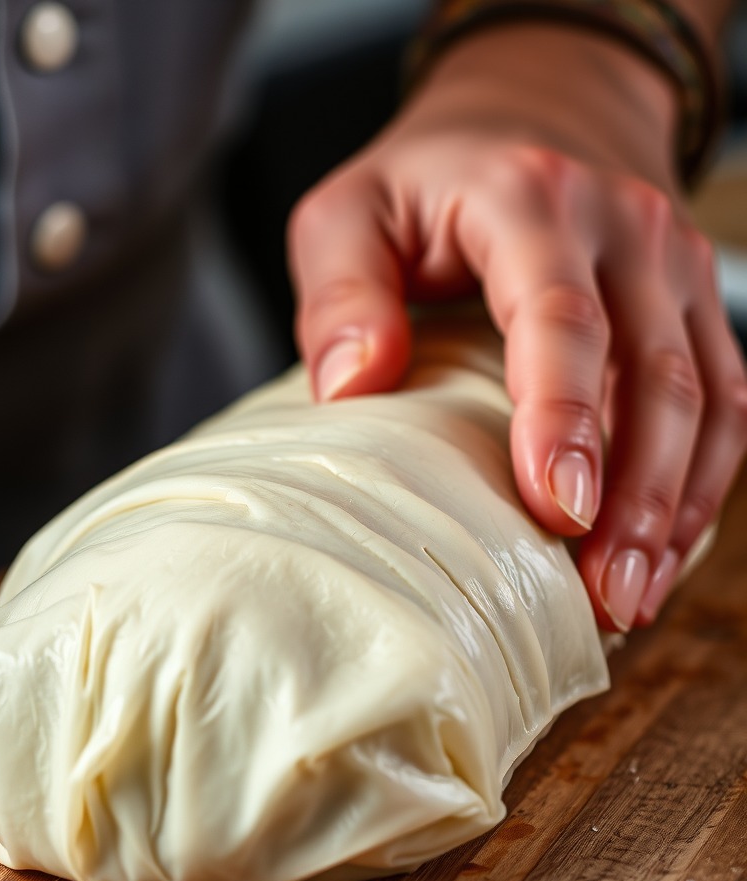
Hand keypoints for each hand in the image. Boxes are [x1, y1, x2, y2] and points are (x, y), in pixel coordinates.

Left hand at [288, 23, 746, 632]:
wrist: (531, 112)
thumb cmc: (425, 179)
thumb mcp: (348, 211)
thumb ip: (340, 292)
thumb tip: (352, 388)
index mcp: (531, 204)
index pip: (559, 318)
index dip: (565, 416)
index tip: (560, 511)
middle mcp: (624, 232)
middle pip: (655, 377)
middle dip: (636, 499)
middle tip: (604, 598)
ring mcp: (674, 269)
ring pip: (708, 401)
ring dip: (676, 509)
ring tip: (632, 600)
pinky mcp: (692, 307)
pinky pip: (725, 402)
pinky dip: (700, 485)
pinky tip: (662, 551)